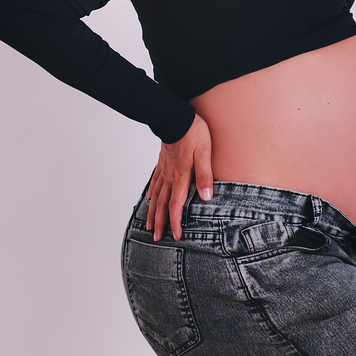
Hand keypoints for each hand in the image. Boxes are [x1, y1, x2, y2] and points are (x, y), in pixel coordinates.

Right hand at [146, 114, 213, 242]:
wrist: (176, 116)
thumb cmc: (193, 133)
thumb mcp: (205, 153)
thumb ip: (205, 175)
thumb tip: (206, 197)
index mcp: (181, 177)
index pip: (176, 205)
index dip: (175, 222)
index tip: (176, 237)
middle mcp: (170, 176)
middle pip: (163, 204)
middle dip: (160, 223)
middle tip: (157, 239)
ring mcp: (164, 169)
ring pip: (156, 195)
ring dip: (153, 212)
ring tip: (149, 225)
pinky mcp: (163, 162)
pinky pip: (155, 181)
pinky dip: (152, 192)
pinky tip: (150, 198)